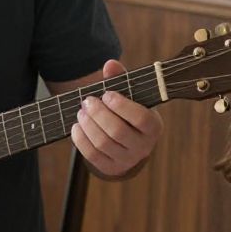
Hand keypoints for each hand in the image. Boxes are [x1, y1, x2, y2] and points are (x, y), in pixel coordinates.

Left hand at [71, 60, 162, 177]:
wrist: (128, 143)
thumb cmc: (128, 113)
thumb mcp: (130, 96)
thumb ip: (121, 79)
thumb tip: (110, 64)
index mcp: (153, 127)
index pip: (141, 118)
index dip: (121, 106)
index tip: (106, 94)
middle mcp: (143, 146)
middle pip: (117, 131)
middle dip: (98, 114)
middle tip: (87, 101)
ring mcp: (126, 160)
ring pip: (103, 143)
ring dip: (88, 124)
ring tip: (81, 111)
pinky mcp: (110, 167)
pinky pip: (92, 155)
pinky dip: (81, 139)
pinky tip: (77, 126)